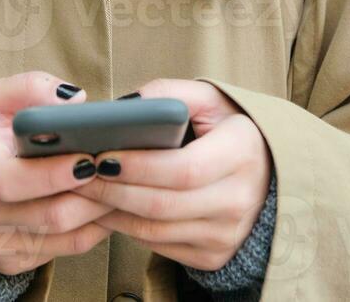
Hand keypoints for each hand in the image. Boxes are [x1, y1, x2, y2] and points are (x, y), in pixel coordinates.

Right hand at [0, 71, 114, 274]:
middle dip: (94, 194)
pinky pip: (67, 249)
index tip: (90, 159)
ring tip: (123, 185)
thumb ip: (33, 88)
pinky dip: (93, 228)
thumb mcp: (0, 97)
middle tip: (122, 172)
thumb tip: (74, 100)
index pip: (11, 181)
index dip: (54, 175)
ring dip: (101, 212)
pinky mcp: (11, 259)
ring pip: (66, 236)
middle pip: (50, 215)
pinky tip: (104, 203)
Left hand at [71, 79, 271, 270]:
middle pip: (163, 205)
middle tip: (80, 173)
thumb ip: (170, 94)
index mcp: (242, 153)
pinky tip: (112, 207)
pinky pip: (159, 244)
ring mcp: (227, 234)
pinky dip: (128, 228)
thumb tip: (126, 106)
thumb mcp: (211, 100)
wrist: (268, 174)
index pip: (184, 169)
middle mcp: (239, 199)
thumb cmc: (229, 130)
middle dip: (113, 190)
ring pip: (155, 230)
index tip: (102, 156)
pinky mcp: (213, 254)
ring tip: (87, 189)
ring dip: (113, 212)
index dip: (138, 166)